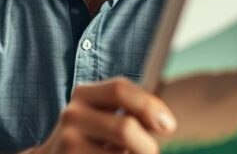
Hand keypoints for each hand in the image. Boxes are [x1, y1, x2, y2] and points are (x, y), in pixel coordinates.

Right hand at [26, 78, 175, 153]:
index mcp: (84, 94)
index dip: (149, 105)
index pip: (120, 89)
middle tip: (151, 153)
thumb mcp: (104, 116)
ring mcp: (67, 143)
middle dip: (147, 146)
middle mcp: (72, 115)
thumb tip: (164, 121)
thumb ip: (130, 110)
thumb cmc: (91, 137)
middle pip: (125, 128)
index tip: (169, 125)